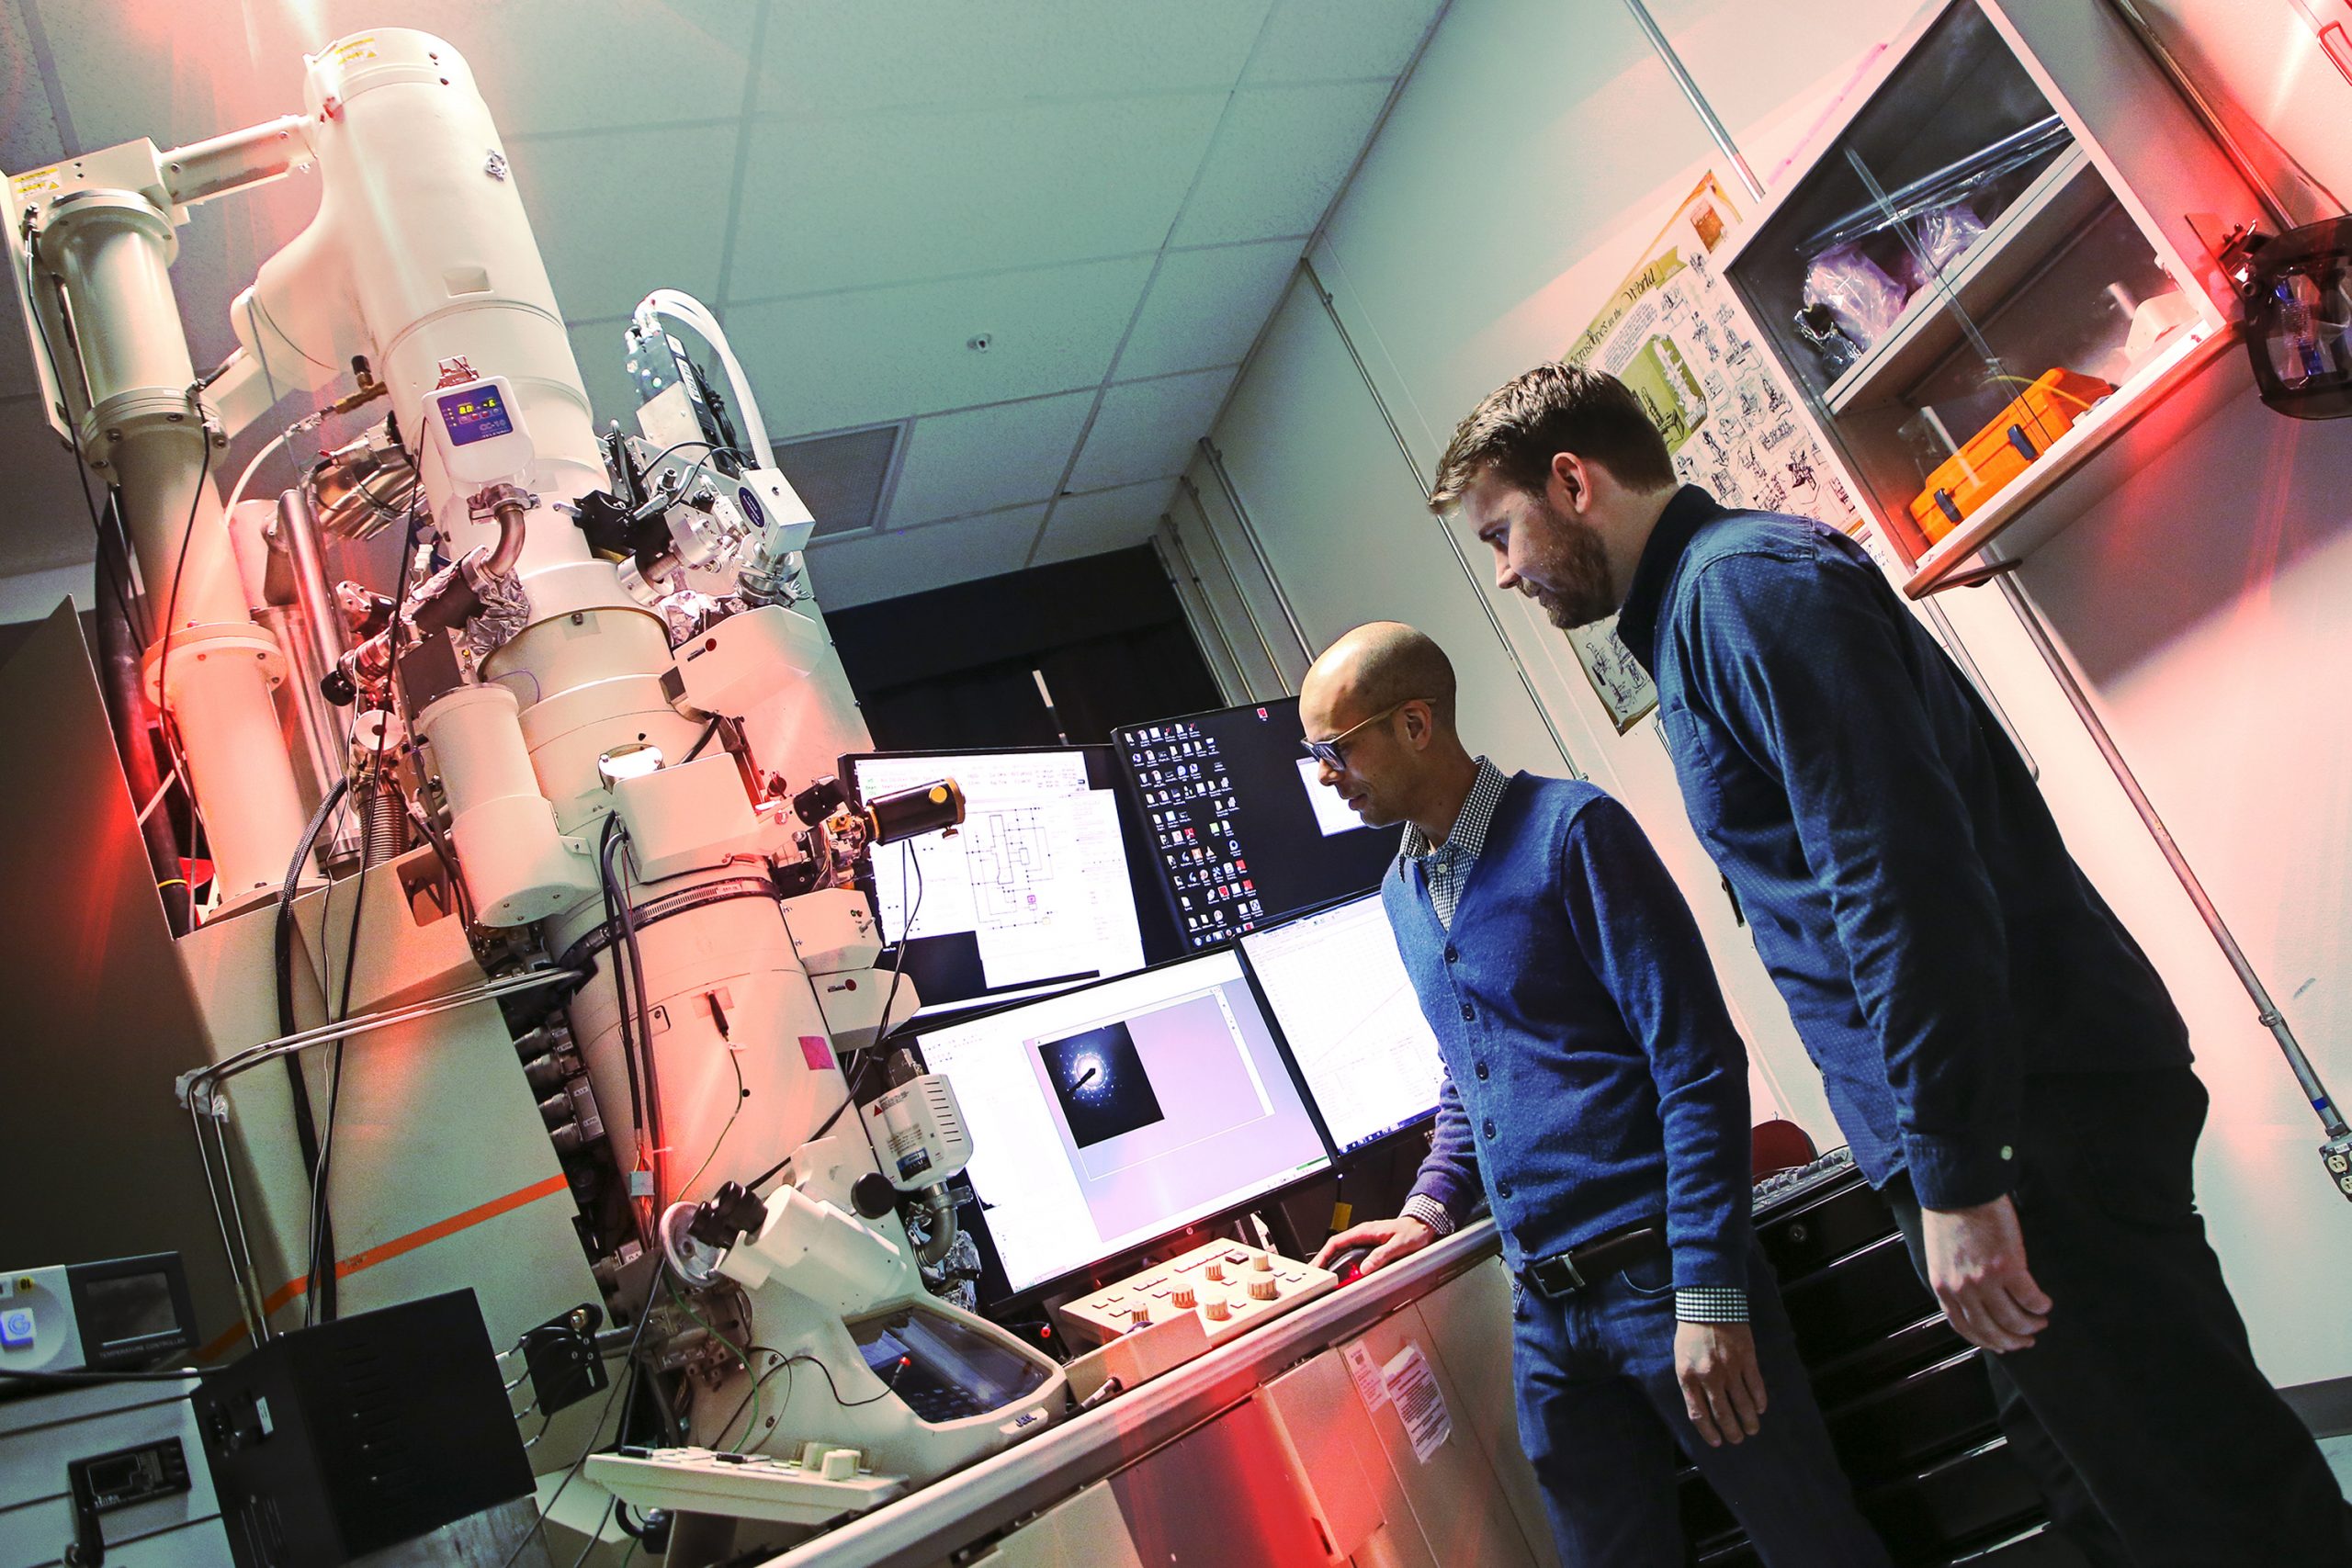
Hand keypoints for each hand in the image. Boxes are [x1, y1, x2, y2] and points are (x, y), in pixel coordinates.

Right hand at [1311, 1216, 1434, 1273]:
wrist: (1423, 1225)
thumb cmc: (1413, 1231)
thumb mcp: (1399, 1245)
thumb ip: (1382, 1255)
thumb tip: (1365, 1268)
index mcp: (1365, 1231)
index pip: (1336, 1241)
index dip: (1323, 1254)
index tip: (1316, 1266)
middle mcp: (1363, 1235)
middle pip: (1336, 1248)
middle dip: (1323, 1261)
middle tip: (1316, 1276)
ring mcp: (1366, 1241)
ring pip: (1343, 1252)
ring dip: (1333, 1263)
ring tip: (1326, 1278)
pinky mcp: (1371, 1247)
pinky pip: (1352, 1256)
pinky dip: (1344, 1265)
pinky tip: (1343, 1275)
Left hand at [1675, 1321, 1766, 1447]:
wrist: (1708, 1304)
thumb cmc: (1691, 1333)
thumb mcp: (1680, 1358)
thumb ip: (1690, 1382)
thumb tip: (1702, 1408)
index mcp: (1688, 1376)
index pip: (1699, 1414)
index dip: (1708, 1432)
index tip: (1717, 1442)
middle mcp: (1709, 1376)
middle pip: (1722, 1413)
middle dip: (1731, 1431)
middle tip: (1737, 1439)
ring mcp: (1730, 1368)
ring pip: (1742, 1403)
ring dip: (1748, 1421)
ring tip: (1752, 1430)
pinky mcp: (1746, 1358)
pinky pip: (1755, 1386)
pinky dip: (1759, 1400)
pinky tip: (1760, 1409)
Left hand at [1921, 1194, 2050, 1352]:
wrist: (1959, 1188)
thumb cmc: (1949, 1215)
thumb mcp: (1941, 1254)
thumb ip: (1954, 1278)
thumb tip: (1972, 1297)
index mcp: (1943, 1286)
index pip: (1963, 1326)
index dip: (1985, 1340)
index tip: (2000, 1345)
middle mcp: (1962, 1289)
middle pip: (1991, 1330)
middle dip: (2012, 1341)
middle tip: (2026, 1341)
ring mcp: (1985, 1281)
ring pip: (2013, 1320)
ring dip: (2030, 1326)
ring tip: (2040, 1321)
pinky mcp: (2009, 1268)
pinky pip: (2030, 1298)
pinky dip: (2040, 1305)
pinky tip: (2045, 1303)